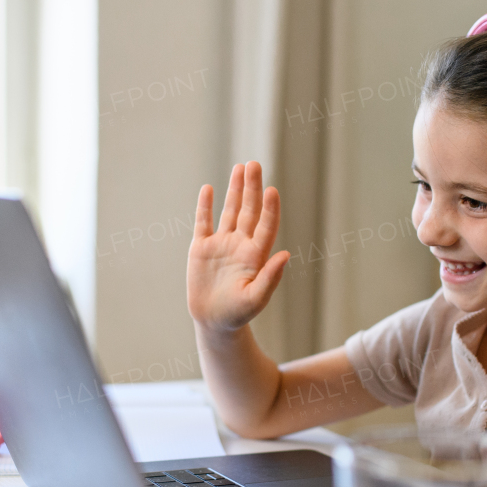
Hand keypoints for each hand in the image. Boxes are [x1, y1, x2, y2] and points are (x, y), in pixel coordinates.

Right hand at [187, 161, 289, 332]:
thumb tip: (285, 254)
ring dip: (235, 190)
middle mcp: (240, 244)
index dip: (269, 208)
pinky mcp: (201, 248)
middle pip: (249, 210)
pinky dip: (205, 206)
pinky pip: (204, 222)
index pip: (266, 225)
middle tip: (255, 164)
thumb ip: (270, 277)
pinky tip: (208, 189)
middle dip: (252, 188)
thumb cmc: (238, 314)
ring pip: (230, 210)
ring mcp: (221, 244)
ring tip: (240, 167)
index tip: (271, 190)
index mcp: (256, 255)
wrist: (213, 321)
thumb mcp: (256, 299)